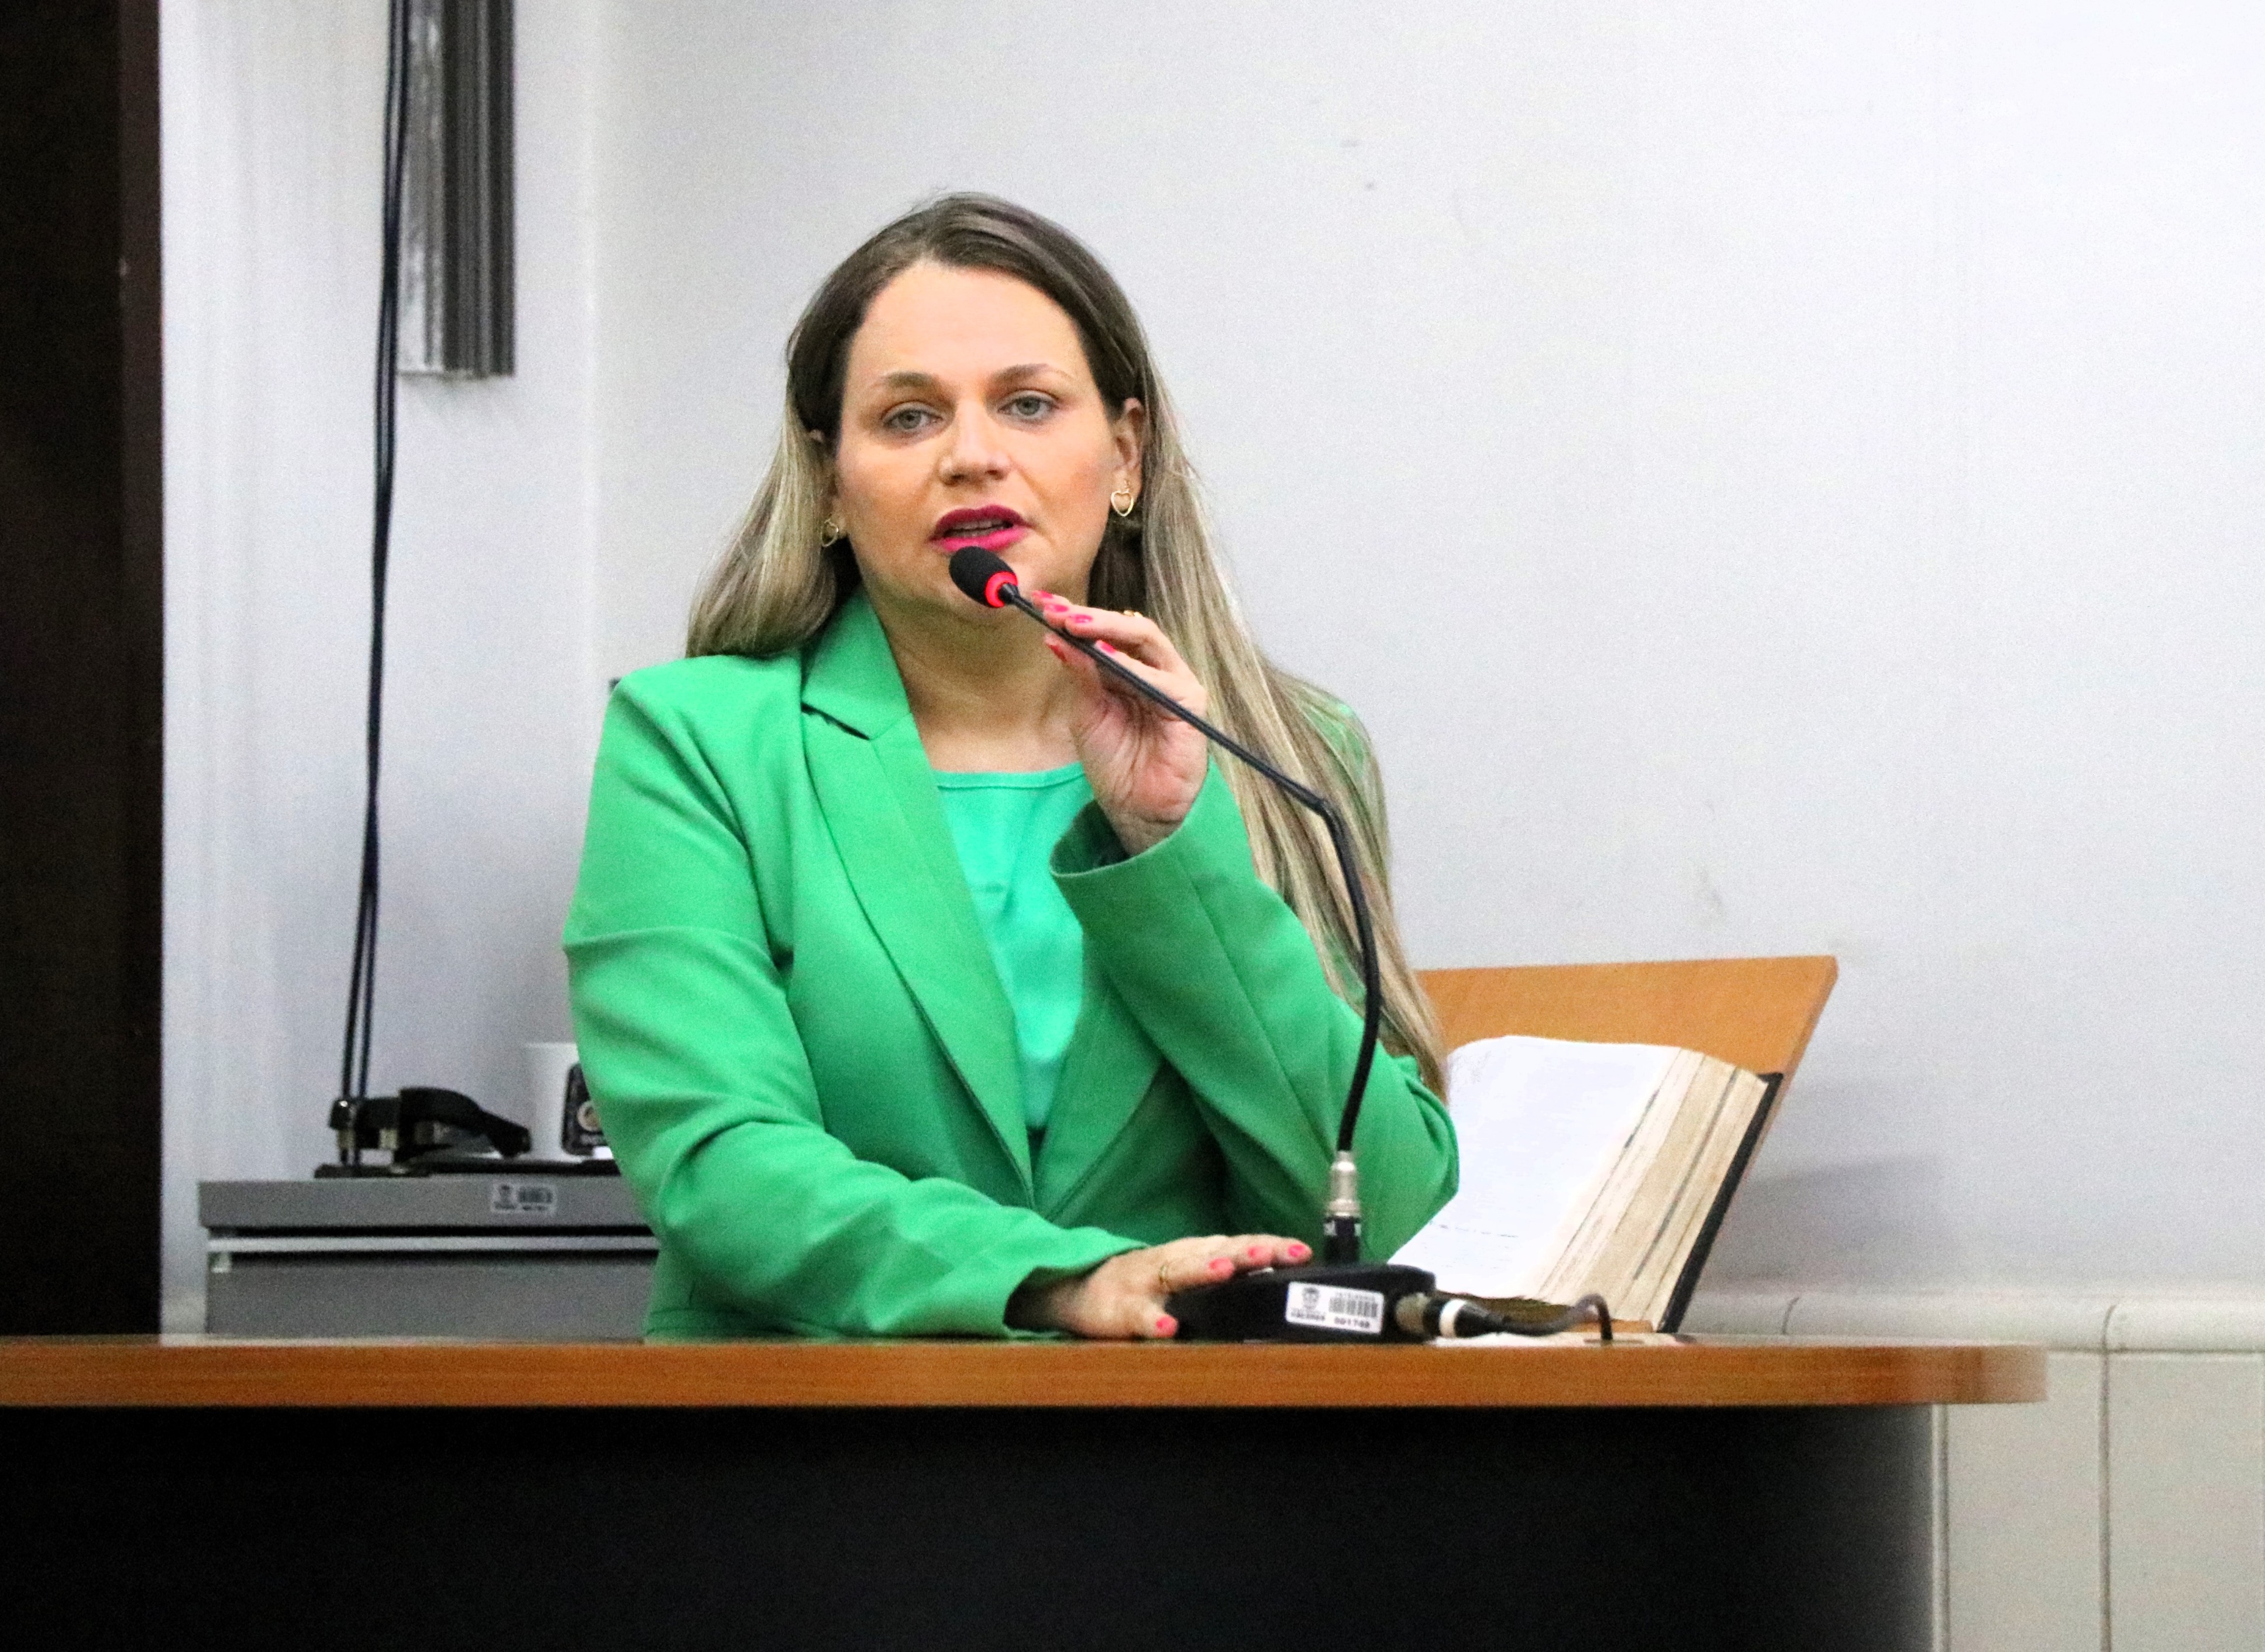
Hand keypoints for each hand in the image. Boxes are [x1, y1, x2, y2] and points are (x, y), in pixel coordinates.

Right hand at [1010, 1233, 1313, 1339]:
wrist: (1079, 1289)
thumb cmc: (1145, 1283)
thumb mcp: (1186, 1274)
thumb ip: (1224, 1274)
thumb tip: (1277, 1278)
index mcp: (1193, 1254)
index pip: (1238, 1245)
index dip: (1269, 1246)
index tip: (1302, 1250)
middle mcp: (1173, 1261)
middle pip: (1215, 1252)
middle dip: (1248, 1252)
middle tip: (1278, 1253)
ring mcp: (1145, 1283)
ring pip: (1178, 1273)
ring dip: (1204, 1271)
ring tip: (1229, 1271)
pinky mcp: (1119, 1309)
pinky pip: (1138, 1316)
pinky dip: (1152, 1321)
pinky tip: (1168, 1328)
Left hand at [1029, 593, 1210, 855]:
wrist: (1136, 809)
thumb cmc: (1114, 764)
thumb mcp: (1086, 713)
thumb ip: (1079, 675)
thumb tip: (1055, 638)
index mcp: (1128, 671)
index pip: (1105, 633)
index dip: (1075, 617)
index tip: (1042, 606)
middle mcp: (1153, 670)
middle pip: (1127, 629)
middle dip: (1091, 617)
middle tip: (1058, 611)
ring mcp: (1174, 683)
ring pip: (1146, 640)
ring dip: (1109, 629)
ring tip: (1074, 624)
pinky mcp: (1189, 703)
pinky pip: (1161, 676)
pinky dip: (1132, 665)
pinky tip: (1105, 655)